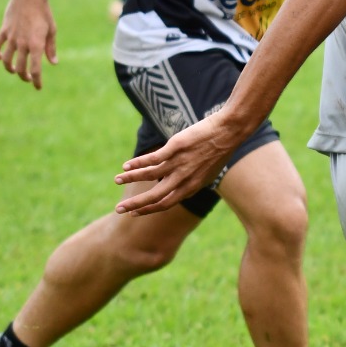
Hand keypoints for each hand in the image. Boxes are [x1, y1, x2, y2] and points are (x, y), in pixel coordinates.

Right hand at [0, 0, 57, 88]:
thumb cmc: (44, 13)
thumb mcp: (52, 31)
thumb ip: (51, 48)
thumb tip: (53, 63)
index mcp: (37, 45)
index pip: (36, 69)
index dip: (37, 81)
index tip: (38, 87)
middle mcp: (23, 44)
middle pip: (20, 67)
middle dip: (24, 76)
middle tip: (28, 78)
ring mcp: (12, 38)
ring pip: (6, 59)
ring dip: (10, 68)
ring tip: (14, 70)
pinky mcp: (4, 31)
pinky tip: (0, 57)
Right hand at [113, 112, 241, 214]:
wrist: (229, 132)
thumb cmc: (219, 151)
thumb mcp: (208, 172)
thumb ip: (193, 182)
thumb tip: (181, 188)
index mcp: (192, 186)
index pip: (167, 203)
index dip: (149, 209)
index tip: (135, 213)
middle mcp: (184, 179)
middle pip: (155, 197)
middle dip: (135, 204)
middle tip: (119, 210)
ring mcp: (179, 164)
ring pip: (149, 176)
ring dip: (131, 179)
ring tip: (116, 180)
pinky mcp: (175, 149)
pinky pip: (152, 159)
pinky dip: (138, 163)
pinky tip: (126, 165)